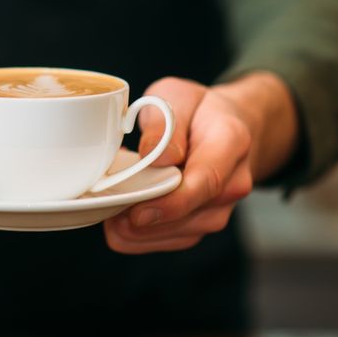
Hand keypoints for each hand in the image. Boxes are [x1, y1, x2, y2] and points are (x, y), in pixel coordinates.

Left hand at [103, 73, 296, 253]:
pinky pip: (167, 241)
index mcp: (231, 141)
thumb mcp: (176, 95)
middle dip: (142, 217)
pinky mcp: (201, 225)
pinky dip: (138, 233)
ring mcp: (220, 209)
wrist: (226, 126)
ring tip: (109, 202)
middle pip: (189, 216)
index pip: (207, 181)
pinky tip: (118, 213)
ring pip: (174, 235)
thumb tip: (153, 156)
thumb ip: (164, 123)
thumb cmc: (197, 110)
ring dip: (136, 228)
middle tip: (104, 202)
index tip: (137, 213)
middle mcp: (233, 183)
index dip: (171, 203)